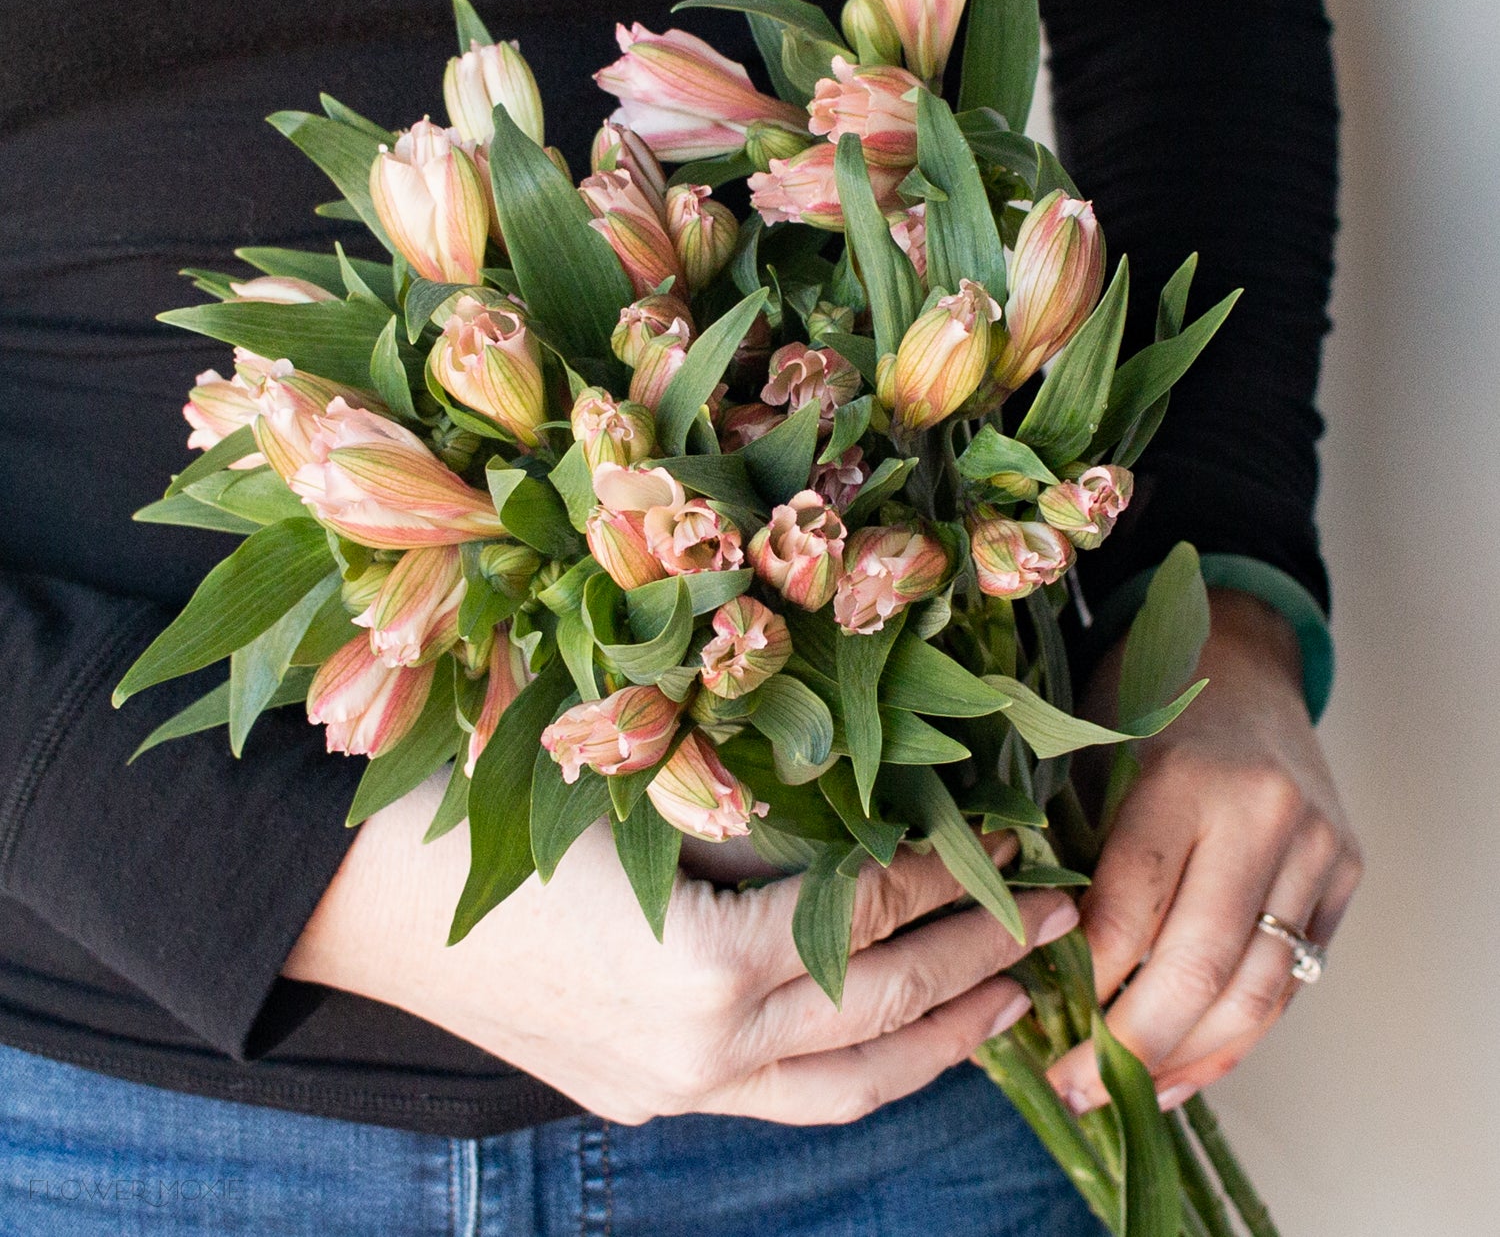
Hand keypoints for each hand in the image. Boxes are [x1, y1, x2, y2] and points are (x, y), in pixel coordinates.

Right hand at [285, 773, 1077, 1124]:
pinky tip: (882, 1030)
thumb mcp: (634, 790)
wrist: (354, 896)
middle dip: (980, 966)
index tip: (1012, 840)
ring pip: (842, 1091)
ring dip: (935, 1045)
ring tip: (1006, 1003)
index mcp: (702, 966)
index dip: (949, 877)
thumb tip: (867, 808)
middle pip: (880, 1015)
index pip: (866, 918)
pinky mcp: (635, 1097)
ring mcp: (666, 1089)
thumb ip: (758, 815)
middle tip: (1056, 923)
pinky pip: (778, 1100)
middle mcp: (697, 1053)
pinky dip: (851, 1068)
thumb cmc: (483, 811)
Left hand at [1046, 590, 1361, 1113]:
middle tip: (1076, 1084)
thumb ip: (1073, 851)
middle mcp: (1263, 812)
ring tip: (1125, 1093)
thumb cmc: (1141, 705)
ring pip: (1259, 990)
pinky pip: (1293, 981)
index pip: (1132, 905)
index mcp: (1182, 774)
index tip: (1041, 1021)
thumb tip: (1033, 968)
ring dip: (1188, 1057)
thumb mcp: (1089, 756)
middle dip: (1133, 1041)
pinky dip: (1238, 1038)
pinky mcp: (1344, 876)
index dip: (1086, 978)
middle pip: (1203, 964)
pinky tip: (1184, 1068)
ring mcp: (1316, 847)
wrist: (1242, 661)